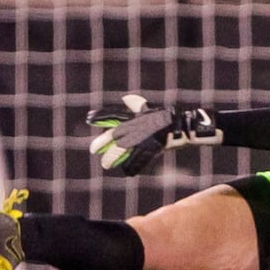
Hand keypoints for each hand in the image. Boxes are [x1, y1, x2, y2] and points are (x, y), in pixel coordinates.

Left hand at [85, 94, 221, 175]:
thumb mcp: (149, 111)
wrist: (181, 128)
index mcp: (135, 117)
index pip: (114, 116)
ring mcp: (144, 137)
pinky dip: (133, 166)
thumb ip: (137, 105)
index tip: (88, 119)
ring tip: (105, 165)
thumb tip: (126, 98)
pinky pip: (140, 159)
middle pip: (116, 135)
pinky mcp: (152, 147)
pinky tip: (127, 171)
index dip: (100, 116)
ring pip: (125, 149)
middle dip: (103, 142)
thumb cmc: (164, 119)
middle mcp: (137, 126)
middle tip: (93, 150)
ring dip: (114, 158)